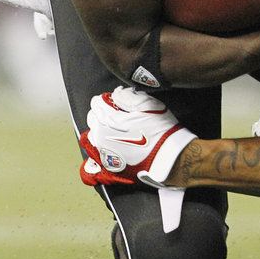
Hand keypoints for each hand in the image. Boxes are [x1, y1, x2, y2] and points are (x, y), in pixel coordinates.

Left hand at [79, 86, 196, 187]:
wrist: (167, 158)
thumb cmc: (160, 131)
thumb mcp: (149, 105)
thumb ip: (128, 95)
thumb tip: (117, 93)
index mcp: (109, 120)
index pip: (96, 103)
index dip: (107, 99)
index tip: (118, 100)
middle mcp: (101, 137)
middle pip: (92, 118)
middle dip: (102, 112)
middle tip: (120, 113)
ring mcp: (102, 152)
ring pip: (93, 134)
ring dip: (102, 128)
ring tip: (119, 128)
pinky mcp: (107, 165)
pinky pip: (96, 151)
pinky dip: (102, 144)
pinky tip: (115, 143)